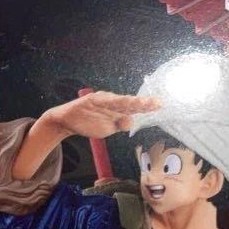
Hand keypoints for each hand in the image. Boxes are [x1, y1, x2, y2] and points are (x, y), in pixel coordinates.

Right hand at [45, 91, 160, 139]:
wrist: (69, 120)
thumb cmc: (91, 122)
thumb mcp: (109, 128)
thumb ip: (120, 124)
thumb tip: (130, 122)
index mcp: (119, 108)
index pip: (136, 107)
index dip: (147, 106)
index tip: (160, 105)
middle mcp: (113, 102)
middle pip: (131, 103)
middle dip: (143, 103)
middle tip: (156, 103)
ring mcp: (104, 100)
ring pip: (119, 101)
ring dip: (130, 101)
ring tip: (142, 103)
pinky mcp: (92, 100)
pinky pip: (103, 101)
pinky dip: (111, 101)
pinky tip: (118, 101)